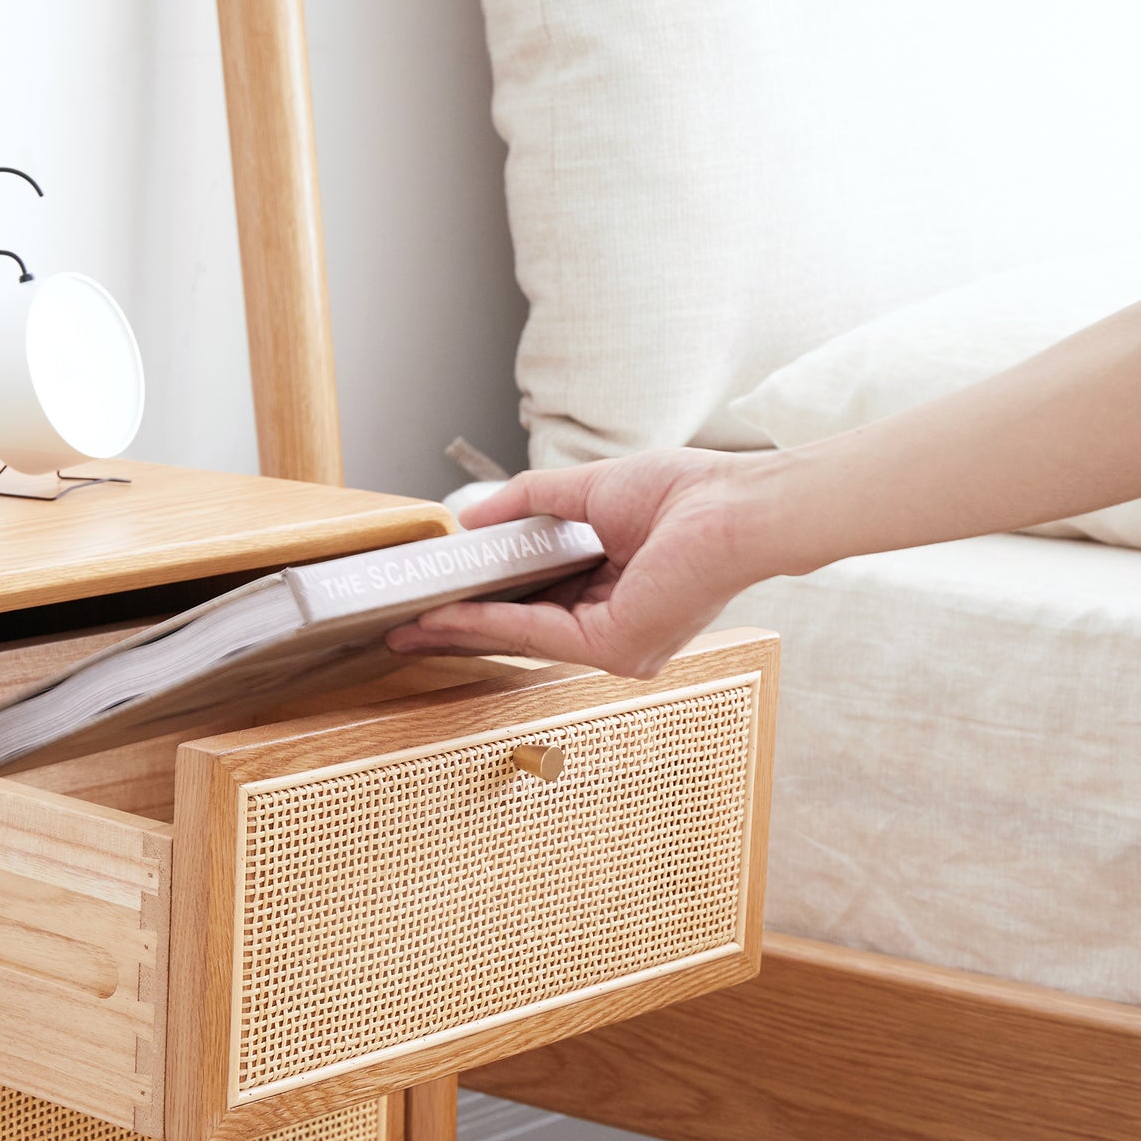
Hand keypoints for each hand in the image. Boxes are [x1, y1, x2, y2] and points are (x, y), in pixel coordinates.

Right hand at [386, 449, 773, 676]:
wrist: (734, 506)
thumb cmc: (687, 495)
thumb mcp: (587, 491)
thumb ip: (528, 502)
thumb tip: (469, 516)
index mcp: (615, 598)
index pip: (535, 606)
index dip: (482, 603)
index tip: (436, 601)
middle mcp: (616, 633)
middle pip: (519, 631)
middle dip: (458, 631)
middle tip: (406, 629)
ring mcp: (616, 648)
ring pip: (521, 638)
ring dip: (462, 632)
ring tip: (410, 627)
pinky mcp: (614, 648)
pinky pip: (536, 635)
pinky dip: (487, 624)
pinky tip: (448, 616)